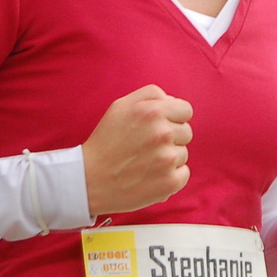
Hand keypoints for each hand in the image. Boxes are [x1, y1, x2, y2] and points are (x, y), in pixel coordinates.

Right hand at [81, 84, 193, 215]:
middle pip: (186, 132)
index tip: (160, 127)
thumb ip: (150, 94)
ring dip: (169, 157)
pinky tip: (150, 175)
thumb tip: (173, 100)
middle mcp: (163, 133)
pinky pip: (184, 173)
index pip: (186, 110)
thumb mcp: (120, 106)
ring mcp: (167, 159)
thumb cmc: (105, 141)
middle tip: (147, 146)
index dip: (173, 118)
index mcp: (153, 111)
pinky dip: (171, 176)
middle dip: (171, 138)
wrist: (89, 180)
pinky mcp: (170, 182)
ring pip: (183, 153)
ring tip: (144, 162)